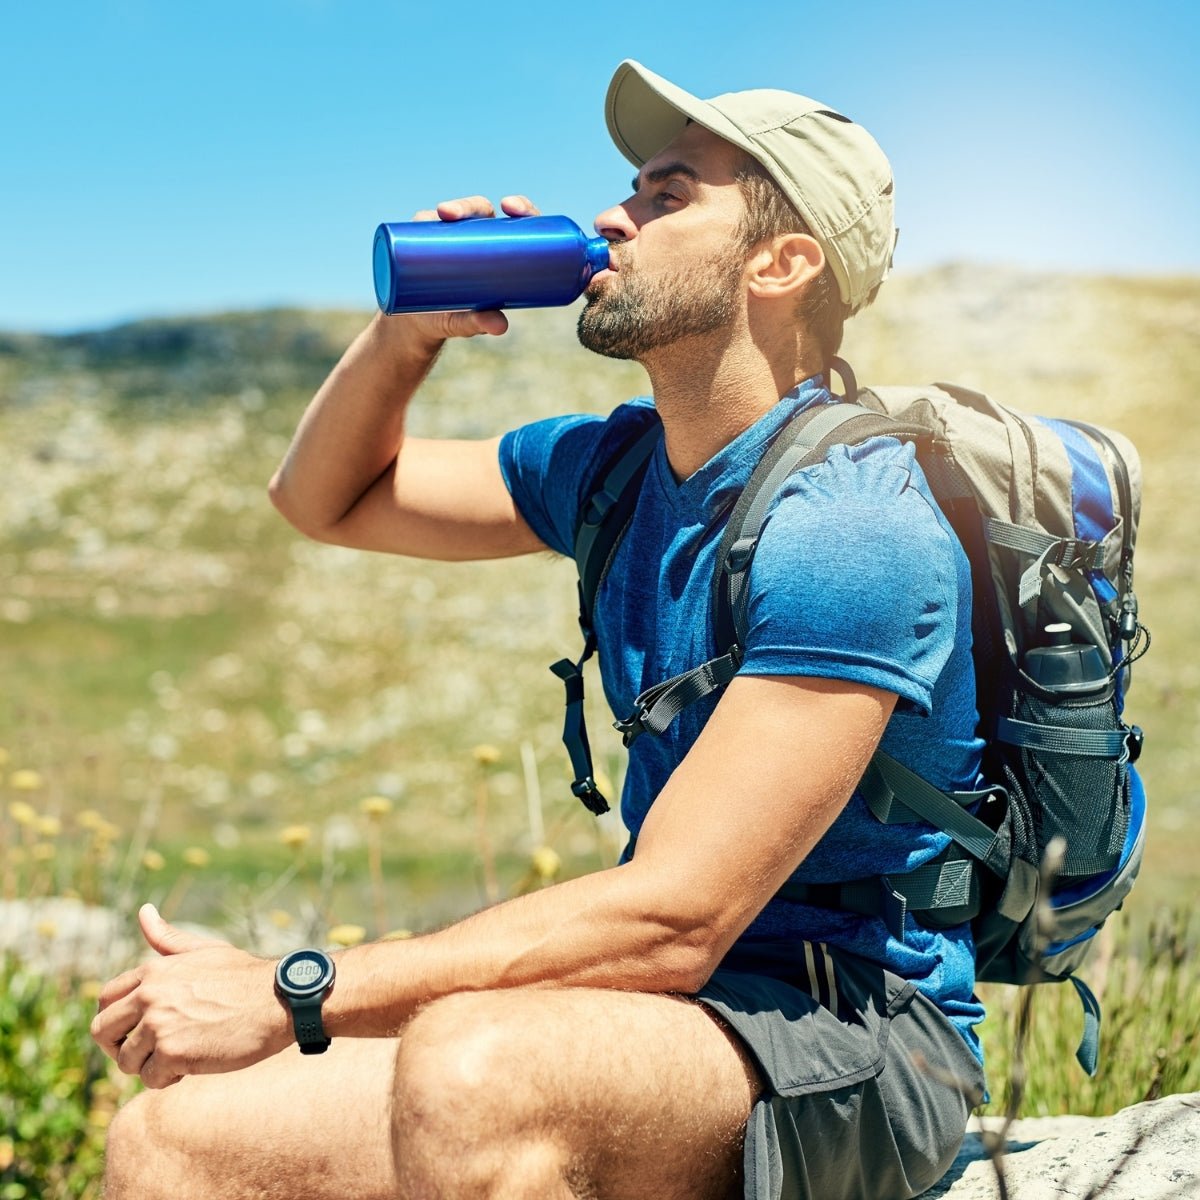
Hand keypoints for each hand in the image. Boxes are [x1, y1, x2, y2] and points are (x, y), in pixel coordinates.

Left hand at [90, 904, 291, 1088]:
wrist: (279, 1000)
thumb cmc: (245, 976)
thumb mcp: (204, 951)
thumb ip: (168, 938)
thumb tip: (143, 911)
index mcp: (153, 970)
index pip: (105, 998)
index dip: (114, 1019)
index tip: (134, 1029)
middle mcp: (149, 994)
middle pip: (101, 1030)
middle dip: (118, 1046)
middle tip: (146, 1052)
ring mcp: (158, 1024)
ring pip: (125, 1060)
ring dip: (147, 1065)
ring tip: (178, 1058)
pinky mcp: (172, 1052)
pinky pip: (150, 1078)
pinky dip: (167, 1079)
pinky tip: (191, 1067)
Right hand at [397, 194, 541, 342]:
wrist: (418, 323)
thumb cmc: (452, 316)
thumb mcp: (465, 321)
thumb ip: (480, 322)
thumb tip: (501, 327)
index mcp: (496, 249)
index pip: (514, 221)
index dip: (519, 207)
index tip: (515, 208)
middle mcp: (473, 236)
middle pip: (480, 210)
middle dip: (476, 206)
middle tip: (472, 217)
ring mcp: (447, 236)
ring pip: (453, 213)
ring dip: (454, 207)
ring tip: (445, 214)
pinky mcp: (423, 239)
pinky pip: (425, 222)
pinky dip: (426, 217)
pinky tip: (428, 215)